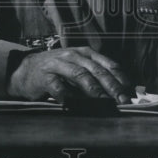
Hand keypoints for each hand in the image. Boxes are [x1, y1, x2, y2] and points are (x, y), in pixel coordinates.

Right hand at [7, 47, 132, 103]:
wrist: (26, 69)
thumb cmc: (58, 71)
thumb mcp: (78, 67)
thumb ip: (96, 76)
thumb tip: (121, 93)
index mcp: (86, 53)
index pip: (108, 64)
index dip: (121, 79)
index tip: (131, 93)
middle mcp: (74, 55)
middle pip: (96, 70)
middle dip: (112, 86)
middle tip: (122, 100)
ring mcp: (58, 64)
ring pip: (79, 75)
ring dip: (94, 90)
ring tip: (104, 102)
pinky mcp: (44, 76)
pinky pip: (58, 87)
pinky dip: (67, 96)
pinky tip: (74, 104)